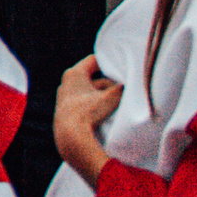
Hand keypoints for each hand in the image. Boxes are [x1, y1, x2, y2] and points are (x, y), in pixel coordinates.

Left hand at [54, 57, 122, 185]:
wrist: (70, 136)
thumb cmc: (90, 112)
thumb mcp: (111, 98)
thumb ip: (121, 89)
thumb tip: (132, 85)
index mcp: (74, 74)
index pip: (93, 61)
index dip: (108, 63)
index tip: (121, 67)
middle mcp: (67, 82)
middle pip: (93, 78)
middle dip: (109, 84)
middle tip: (125, 89)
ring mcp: (65, 97)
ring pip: (89, 92)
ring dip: (103, 96)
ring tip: (118, 103)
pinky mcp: (66, 111)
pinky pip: (85, 103)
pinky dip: (96, 105)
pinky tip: (106, 113)